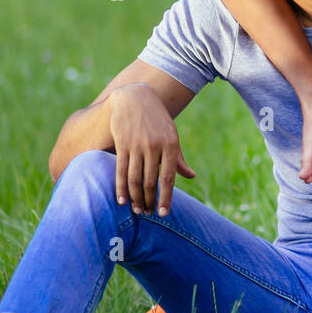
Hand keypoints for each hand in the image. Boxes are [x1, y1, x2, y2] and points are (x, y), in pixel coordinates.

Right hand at [108, 84, 194, 215]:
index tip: (163, 214)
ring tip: (136, 210)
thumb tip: (191, 176)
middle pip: (150, 181)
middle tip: (147, 214)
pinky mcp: (122, 144)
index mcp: (171, 146)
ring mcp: (137, 145)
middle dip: (149, 201)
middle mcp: (155, 147)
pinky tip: (122, 200)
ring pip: (135, 179)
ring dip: (135, 198)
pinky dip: (121, 187)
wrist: (135, 98)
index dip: (165, 198)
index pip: (168, 178)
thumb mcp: (171, 136)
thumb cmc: (157, 121)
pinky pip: (121, 170)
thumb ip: (178, 158)